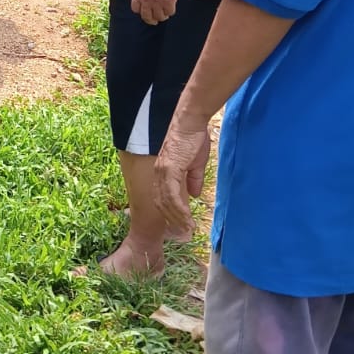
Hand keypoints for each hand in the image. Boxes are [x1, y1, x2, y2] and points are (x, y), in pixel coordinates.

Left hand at [131, 0, 181, 24]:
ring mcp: (158, 1)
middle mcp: (146, 0)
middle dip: (151, 20)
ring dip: (162, 16)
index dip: (141, 12)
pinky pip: (170, 12)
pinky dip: (170, 12)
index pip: (136, 9)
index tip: (145, 12)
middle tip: (154, 21)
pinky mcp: (169, 1)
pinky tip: (171, 8)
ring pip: (159, 17)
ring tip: (164, 14)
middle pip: (146, 17)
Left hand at [154, 119, 212, 236]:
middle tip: (183, 231)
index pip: (162, 197)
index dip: (169, 211)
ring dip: (177, 218)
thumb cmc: (194, 139)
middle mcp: (159, 173)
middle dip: (171, 219)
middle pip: (161, 203)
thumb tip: (194, 194)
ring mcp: (162, 172)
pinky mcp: (170, 170)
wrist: (191, 122)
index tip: (179, 223)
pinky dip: (179, 210)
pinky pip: (172, 196)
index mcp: (163, 172)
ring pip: (166, 202)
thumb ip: (193, 179)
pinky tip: (187, 219)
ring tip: (188, 229)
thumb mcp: (195, 163)